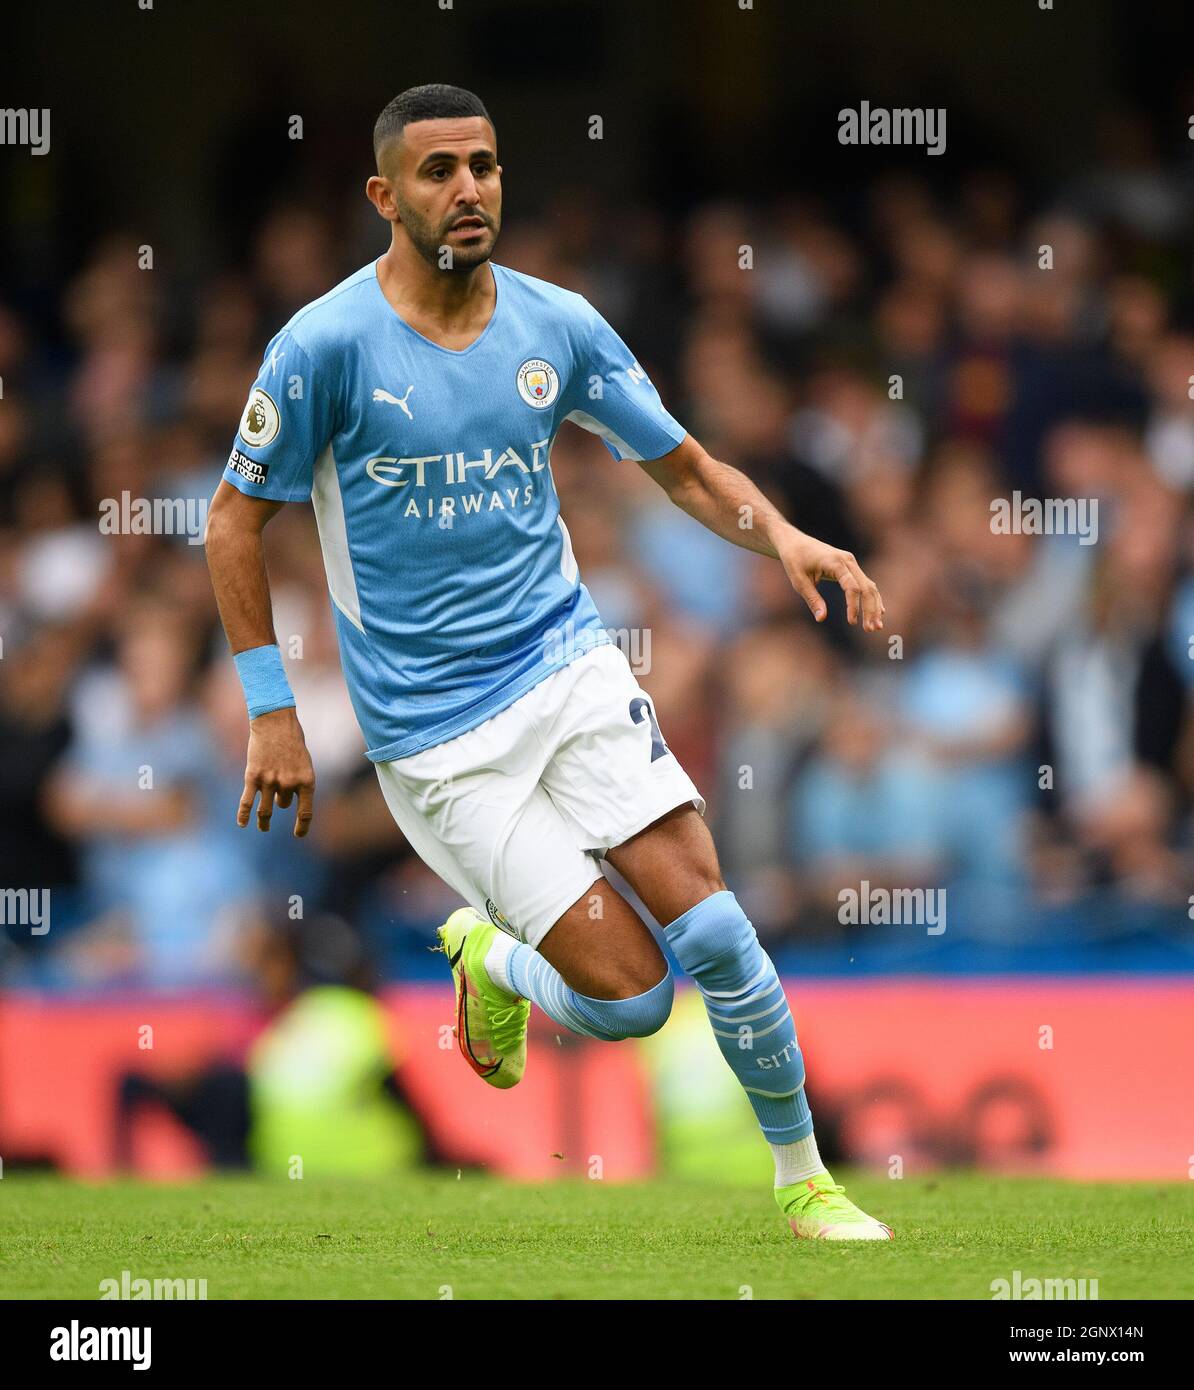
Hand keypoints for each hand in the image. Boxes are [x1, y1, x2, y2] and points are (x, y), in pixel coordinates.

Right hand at [238, 707, 315, 836]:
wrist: (274, 721)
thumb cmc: (291, 740)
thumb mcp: (303, 762)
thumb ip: (298, 782)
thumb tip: (287, 801)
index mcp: (306, 780)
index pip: (305, 812)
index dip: (302, 827)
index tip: (298, 835)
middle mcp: (289, 784)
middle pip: (283, 804)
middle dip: (281, 800)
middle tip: (278, 789)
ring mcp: (270, 781)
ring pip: (266, 810)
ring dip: (264, 821)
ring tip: (264, 827)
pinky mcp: (253, 776)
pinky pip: (247, 802)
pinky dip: (244, 815)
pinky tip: (242, 824)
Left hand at [777, 528, 885, 631]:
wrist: (795, 543)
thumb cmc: (795, 561)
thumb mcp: (799, 581)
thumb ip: (812, 599)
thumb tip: (821, 619)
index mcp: (835, 562)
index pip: (851, 586)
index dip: (853, 606)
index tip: (851, 623)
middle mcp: (848, 560)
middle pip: (866, 587)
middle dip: (870, 609)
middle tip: (871, 630)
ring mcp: (851, 563)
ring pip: (869, 586)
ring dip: (874, 606)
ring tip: (876, 627)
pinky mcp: (851, 567)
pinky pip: (866, 583)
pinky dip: (872, 598)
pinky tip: (878, 613)